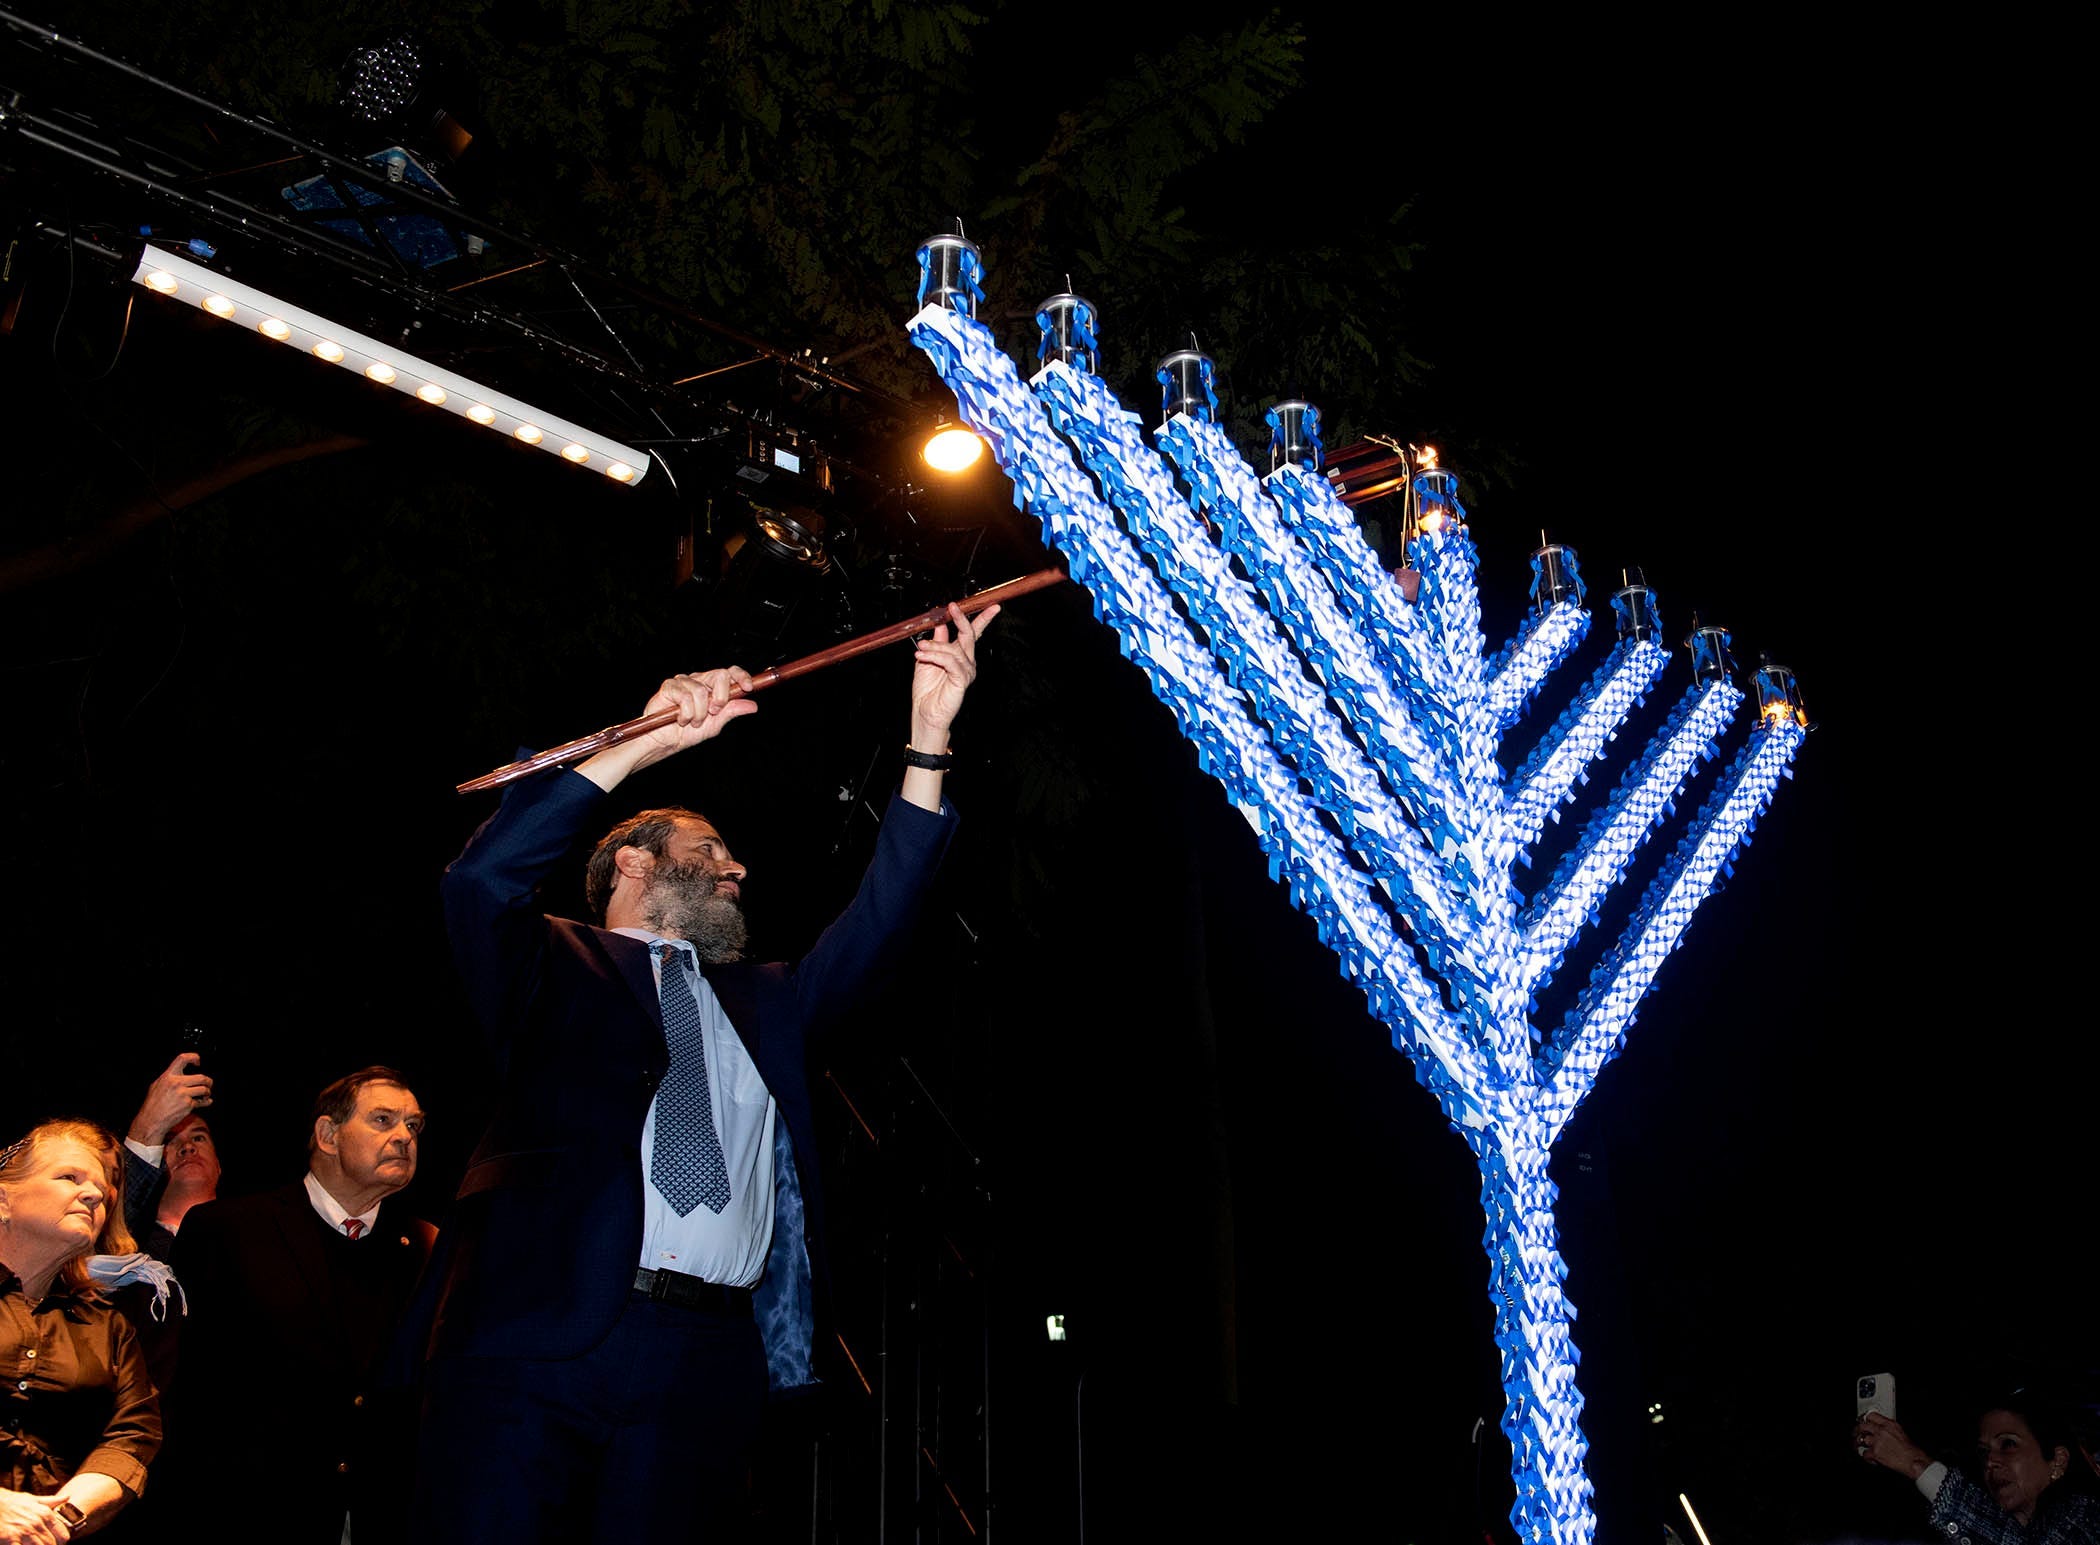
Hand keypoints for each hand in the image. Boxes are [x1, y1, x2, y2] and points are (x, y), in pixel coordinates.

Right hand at [0, 1490, 66, 1544]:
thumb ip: (51, 1501)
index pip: (62, 1534)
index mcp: (45, 1514)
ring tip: (33, 1544)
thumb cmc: (12, 1502)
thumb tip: (67, 1497)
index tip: (58, 1543)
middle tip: (46, 1544)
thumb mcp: (33, 1499)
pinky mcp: (11, 1540)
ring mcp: (24, 1532)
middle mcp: (37, 1524)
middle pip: (51, 1543)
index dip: (61, 1542)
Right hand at [127, 1053, 213, 1145]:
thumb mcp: (157, 1086)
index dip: (193, 1057)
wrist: (151, 1121)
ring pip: (204, 1089)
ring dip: (207, 1092)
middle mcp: (176, 1083)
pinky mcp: (188, 1104)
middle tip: (208, 1084)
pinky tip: (203, 1102)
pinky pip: (201, 1102)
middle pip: (201, 1077)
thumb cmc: (153, 1104)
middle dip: (208, 1081)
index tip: (198, 1062)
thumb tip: (183, 1074)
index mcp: (168, 1076)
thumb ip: (170, 1079)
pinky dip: (205, 1102)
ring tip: (205, 1094)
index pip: (182, 1059)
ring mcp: (183, 1094)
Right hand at [576, 667, 757, 793]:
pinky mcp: (669, 686)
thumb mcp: (715, 724)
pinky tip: (680, 719)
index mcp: (712, 687)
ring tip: (691, 722)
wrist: (665, 742)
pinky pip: (686, 696)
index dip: (741, 676)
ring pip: (702, 690)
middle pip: (720, 675)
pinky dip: (686, 713)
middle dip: (721, 698)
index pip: (729, 672)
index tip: (748, 688)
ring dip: (699, 713)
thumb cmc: (687, 733)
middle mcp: (699, 680)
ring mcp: (684, 681)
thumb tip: (752, 705)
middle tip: (712, 712)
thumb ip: (731, 711)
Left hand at [909, 603, 997, 746]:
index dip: (981, 618)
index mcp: (960, 656)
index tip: (989, 604)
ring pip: (954, 648)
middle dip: (961, 619)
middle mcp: (967, 662)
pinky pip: (950, 662)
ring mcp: (966, 671)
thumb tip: (940, 624)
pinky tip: (922, 655)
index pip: (973, 633)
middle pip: (969, 635)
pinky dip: (935, 656)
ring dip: (934, 645)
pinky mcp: (962, 680)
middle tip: (952, 607)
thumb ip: (936, 643)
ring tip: (920, 648)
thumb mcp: (927, 659)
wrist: (925, 713)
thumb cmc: (927, 691)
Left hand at [1854, 1411, 1930, 1476]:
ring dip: (1858, 1444)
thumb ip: (1888, 1429)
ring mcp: (1877, 1441)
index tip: (1861, 1422)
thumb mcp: (1901, 1432)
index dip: (1864, 1419)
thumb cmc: (1911, 1450)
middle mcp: (1882, 1431)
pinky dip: (1867, 1458)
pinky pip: (1864, 1454)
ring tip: (1858, 1447)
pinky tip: (1872, 1459)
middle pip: (1862, 1426)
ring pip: (1860, 1440)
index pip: (1871, 1416)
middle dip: (1856, 1430)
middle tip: (1855, 1434)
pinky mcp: (1875, 1453)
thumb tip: (1879, 1429)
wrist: (1915, 1462)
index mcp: (1889, 1424)